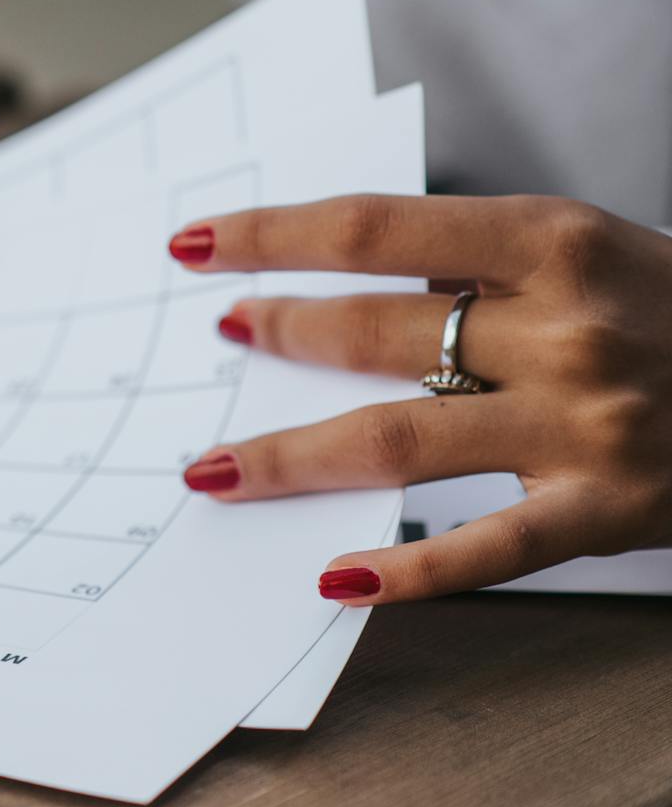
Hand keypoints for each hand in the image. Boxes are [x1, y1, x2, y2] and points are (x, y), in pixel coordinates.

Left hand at [169, 194, 671, 602]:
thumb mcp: (597, 252)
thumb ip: (484, 264)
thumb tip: (351, 283)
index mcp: (554, 240)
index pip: (372, 228)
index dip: (271, 233)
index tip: (196, 242)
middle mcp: (564, 326)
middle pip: (375, 331)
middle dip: (278, 332)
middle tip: (220, 336)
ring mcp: (584, 425)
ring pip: (398, 440)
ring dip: (292, 454)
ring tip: (216, 466)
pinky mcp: (610, 511)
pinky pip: (486, 549)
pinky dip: (407, 571)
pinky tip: (335, 578)